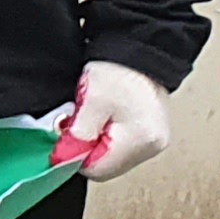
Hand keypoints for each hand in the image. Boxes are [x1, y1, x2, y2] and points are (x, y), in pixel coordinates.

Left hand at [53, 61, 171, 180]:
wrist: (139, 48)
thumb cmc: (119, 70)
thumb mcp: (91, 102)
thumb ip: (78, 134)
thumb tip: (64, 158)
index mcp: (141, 140)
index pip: (98, 170)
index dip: (76, 155)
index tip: (66, 137)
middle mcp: (153, 146)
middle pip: (107, 166)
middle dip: (87, 148)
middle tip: (79, 122)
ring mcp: (154, 140)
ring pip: (113, 157)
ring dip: (97, 142)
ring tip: (93, 116)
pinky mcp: (152, 133)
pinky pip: (122, 146)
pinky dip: (107, 135)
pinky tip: (103, 117)